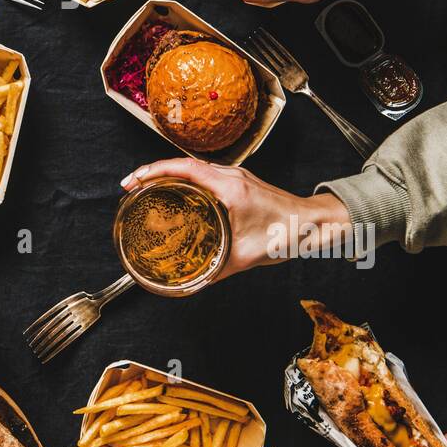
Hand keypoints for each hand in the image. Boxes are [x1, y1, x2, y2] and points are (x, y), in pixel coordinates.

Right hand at [120, 157, 351, 281]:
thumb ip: (216, 270)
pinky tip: (177, 192)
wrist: (314, 223)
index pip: (184, 169)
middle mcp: (231, 175)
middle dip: (153, 171)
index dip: (154, 171)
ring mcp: (236, 176)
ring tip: (147, 187)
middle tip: (131, 186)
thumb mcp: (246, 257)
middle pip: (183, 164)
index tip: (133, 181)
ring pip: (194, 167)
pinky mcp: (241, 182)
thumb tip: (190, 283)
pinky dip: (185, 178)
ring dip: (169, 173)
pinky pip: (205, 173)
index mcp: (229, 187)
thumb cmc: (286, 234)